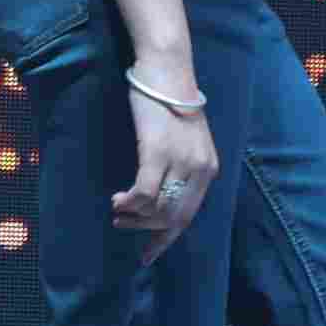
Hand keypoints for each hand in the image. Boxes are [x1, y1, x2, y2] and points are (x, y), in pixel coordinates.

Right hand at [115, 86, 217, 265]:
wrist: (165, 70)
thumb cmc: (168, 101)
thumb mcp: (185, 139)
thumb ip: (182, 166)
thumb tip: (160, 196)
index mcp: (208, 168)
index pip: (188, 215)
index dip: (166, 239)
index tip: (147, 255)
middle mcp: (199, 169)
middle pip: (174, 218)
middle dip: (146, 231)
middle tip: (123, 225)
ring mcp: (179, 161)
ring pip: (158, 209)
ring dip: (134, 217)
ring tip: (117, 211)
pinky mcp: (157, 152)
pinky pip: (144, 193)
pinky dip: (129, 203)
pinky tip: (117, 201)